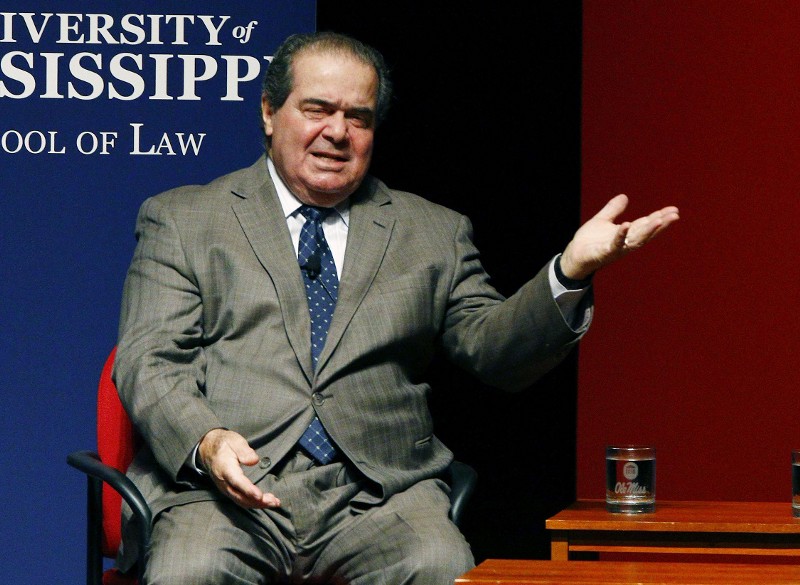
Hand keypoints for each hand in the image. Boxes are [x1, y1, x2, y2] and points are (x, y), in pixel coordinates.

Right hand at [198, 428, 280, 508]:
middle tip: (274, 501)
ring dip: (257, 504)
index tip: (259, 496)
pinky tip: (264, 502)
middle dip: (257, 501)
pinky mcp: (228, 490)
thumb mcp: (234, 440)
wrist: (208, 449)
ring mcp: (225, 488)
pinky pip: (240, 500)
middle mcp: (224, 482)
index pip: (237, 482)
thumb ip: (244, 450)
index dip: (248, 490)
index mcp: (225, 468)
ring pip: (241, 501)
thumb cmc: (224, 444)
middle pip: (240, 496)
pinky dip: (252, 503)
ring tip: (273, 503)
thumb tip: (254, 461)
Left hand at [559, 194, 678, 279]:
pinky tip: (627, 225)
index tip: (674, 210)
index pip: (646, 224)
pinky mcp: (605, 252)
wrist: (574, 255)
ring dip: (648, 230)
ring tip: (660, 220)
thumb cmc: (588, 241)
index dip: (659, 217)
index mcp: (626, 234)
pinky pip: (615, 244)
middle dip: (661, 224)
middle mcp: (625, 242)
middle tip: (675, 215)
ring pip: (636, 239)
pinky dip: (621, 235)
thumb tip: (624, 196)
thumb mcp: (602, 220)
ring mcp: (617, 248)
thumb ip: (613, 209)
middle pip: (646, 232)